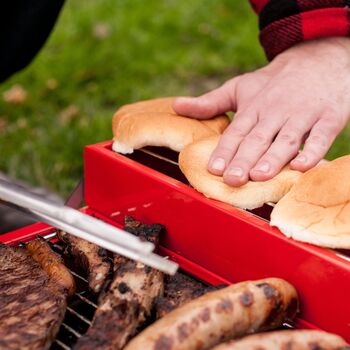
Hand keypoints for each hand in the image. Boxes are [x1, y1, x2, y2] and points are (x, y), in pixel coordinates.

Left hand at [173, 37, 349, 185]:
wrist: (317, 59)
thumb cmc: (272, 82)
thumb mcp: (239, 87)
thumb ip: (209, 102)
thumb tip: (177, 106)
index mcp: (253, 108)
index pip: (236, 133)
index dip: (224, 151)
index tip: (213, 168)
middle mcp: (275, 112)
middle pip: (257, 139)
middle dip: (244, 160)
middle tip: (232, 180)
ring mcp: (302, 115)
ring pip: (286, 140)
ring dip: (273, 159)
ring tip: (259, 176)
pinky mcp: (327, 118)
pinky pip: (320, 137)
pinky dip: (312, 151)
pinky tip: (301, 166)